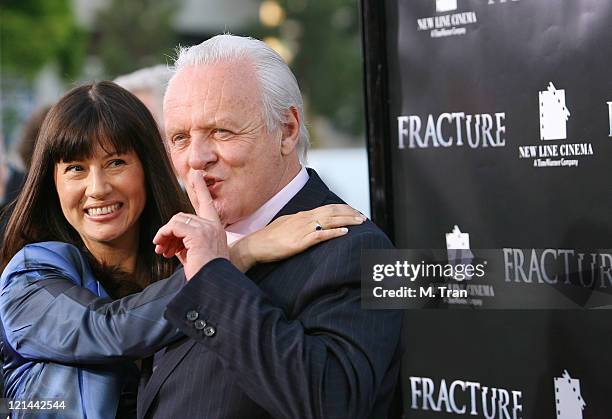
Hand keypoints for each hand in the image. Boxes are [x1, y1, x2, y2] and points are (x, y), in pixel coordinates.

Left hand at [153, 170, 228, 279]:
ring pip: (176, 221)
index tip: (196, 174)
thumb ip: (186, 242)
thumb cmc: (205, 274)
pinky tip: (162, 247)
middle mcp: (213, 225)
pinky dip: (164, 235)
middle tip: (161, 247)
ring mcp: (207, 228)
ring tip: (161, 249)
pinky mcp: (198, 234)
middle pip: (183, 216)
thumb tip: (171, 239)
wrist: (212, 285)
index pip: (207, 203)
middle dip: (169, 231)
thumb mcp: (196, 254)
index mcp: (216, 229)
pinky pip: (174, 227)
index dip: (201, 188)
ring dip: (165, 235)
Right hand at [230, 204, 365, 271]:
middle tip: (363, 216)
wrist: (256, 245)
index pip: (327, 208)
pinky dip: (334, 233)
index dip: (343, 209)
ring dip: (347, 221)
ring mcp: (303, 229)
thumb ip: (299, 222)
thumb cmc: (269, 237)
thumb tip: (310, 222)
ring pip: (330, 221)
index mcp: (302, 215)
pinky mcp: (300, 241)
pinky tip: (345, 233)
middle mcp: (304, 219)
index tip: (354, 212)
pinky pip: (321, 235)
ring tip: (360, 222)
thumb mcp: (286, 224)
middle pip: (332, 212)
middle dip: (349, 213)